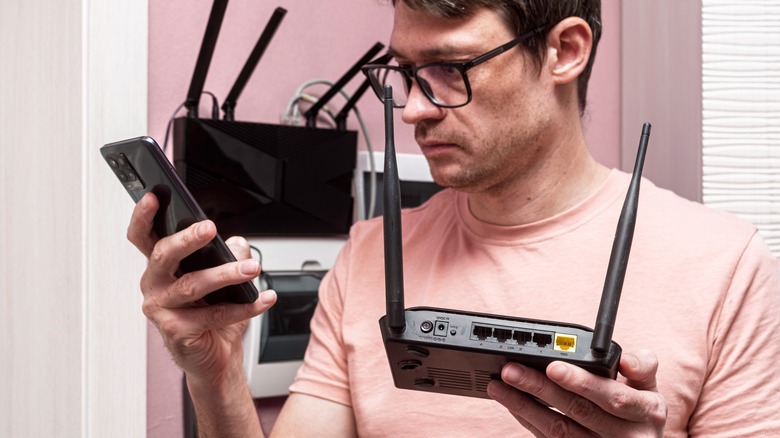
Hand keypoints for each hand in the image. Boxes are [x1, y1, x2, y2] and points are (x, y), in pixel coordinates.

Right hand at [127, 192, 276, 380]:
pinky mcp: (176, 332)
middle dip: (187, 239)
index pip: (143, 236)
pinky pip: (212, 315)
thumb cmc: (213, 312)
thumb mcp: (224, 275)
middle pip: (163, 255)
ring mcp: (161, 310)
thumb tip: (237, 242)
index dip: (143, 216)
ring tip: (251, 268)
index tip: (154, 196)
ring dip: (226, 274)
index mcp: (161, 266)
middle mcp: (155, 285)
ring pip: (191, 285)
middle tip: (209, 228)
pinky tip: (263, 299)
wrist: (217, 356)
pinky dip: (243, 307)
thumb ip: (228, 253)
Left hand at [487, 350, 666, 436]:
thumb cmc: (640, 411)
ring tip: (498, 385)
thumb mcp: (651, 388)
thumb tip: (626, 359)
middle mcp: (626, 437)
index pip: (612, 397)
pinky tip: (511, 402)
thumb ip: (642, 368)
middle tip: (511, 370)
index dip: (582, 382)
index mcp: (646, 412)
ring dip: (524, 406)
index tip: (553, 366)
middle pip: (577, 411)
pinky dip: (527, 419)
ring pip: (557, 430)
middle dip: (540, 388)